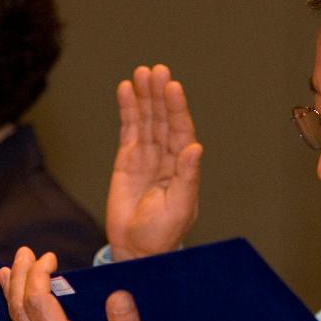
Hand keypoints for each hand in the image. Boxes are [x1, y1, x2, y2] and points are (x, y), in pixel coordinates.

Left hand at [0, 247, 164, 320]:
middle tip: (24, 251)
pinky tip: (22, 309)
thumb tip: (116, 293)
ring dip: (12, 296)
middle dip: (20, 278)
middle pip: (19, 311)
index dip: (39, 274)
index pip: (38, 301)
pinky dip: (19, 316)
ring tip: (8, 273)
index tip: (50, 256)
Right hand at [105, 64, 202, 260]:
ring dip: (144, 96)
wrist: (136, 250)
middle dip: (159, 94)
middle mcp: (166, 156)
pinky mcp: (126, 160)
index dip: (176, 108)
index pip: (180, 129)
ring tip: (141, 73)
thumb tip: (195, 147)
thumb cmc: (163, 233)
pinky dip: (127, 109)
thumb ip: (187, 177)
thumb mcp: (180, 206)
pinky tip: (125, 90)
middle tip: (156, 70)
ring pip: (146, 119)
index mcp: (183, 165)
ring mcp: (146, 156)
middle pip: (163, 118)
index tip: (172, 87)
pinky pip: (128, 129)